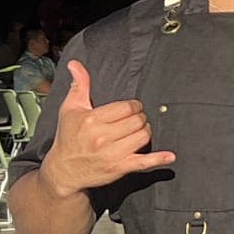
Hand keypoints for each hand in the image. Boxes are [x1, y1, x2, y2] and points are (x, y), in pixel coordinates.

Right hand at [40, 61, 175, 197]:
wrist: (64, 169)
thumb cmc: (68, 138)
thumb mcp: (70, 109)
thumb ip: (79, 85)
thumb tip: (76, 64)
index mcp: (91, 120)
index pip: (127, 107)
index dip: (134, 106)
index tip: (133, 108)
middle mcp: (101, 137)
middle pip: (137, 121)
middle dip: (140, 118)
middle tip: (135, 120)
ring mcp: (112, 154)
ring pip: (143, 136)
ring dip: (146, 132)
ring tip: (139, 132)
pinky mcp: (119, 168)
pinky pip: (143, 162)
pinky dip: (158, 159)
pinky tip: (169, 157)